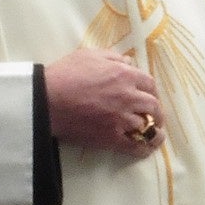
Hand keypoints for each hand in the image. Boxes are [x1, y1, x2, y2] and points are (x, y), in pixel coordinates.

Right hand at [42, 49, 163, 156]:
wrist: (48, 99)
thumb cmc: (65, 74)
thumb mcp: (89, 55)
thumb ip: (113, 57)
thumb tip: (128, 62)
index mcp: (124, 74)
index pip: (149, 83)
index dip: (151, 91)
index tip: (150, 96)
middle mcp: (128, 96)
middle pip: (153, 105)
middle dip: (156, 111)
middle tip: (154, 116)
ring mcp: (121, 118)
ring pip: (147, 126)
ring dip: (152, 130)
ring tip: (153, 134)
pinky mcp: (111, 137)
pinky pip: (134, 145)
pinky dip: (143, 148)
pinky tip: (145, 149)